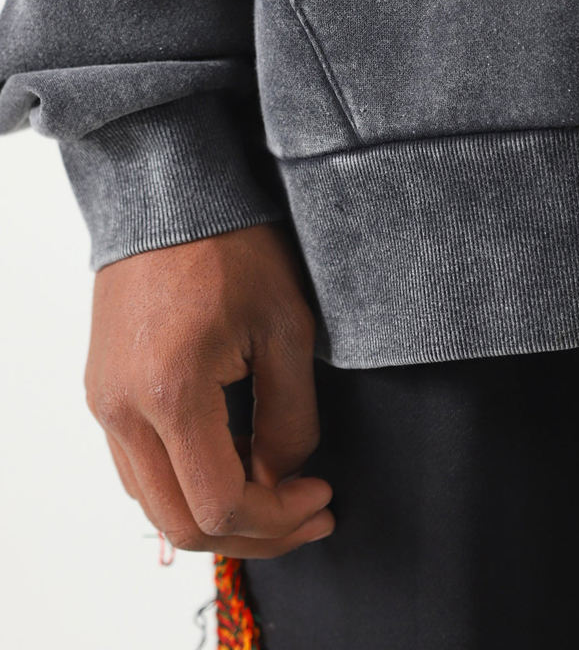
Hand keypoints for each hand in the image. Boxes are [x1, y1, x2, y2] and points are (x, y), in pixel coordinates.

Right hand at [84, 222, 334, 557]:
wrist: (171, 198)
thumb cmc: (233, 249)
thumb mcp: (287, 330)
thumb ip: (290, 417)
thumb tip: (284, 476)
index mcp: (172, 394)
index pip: (220, 505)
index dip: (280, 519)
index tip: (322, 497)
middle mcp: (123, 411)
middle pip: (181, 524)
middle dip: (254, 533)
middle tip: (308, 514)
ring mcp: (105, 404)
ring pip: (156, 504)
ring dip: (220, 513)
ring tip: (280, 490)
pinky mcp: (104, 393)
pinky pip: (141, 467)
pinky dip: (190, 483)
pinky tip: (237, 460)